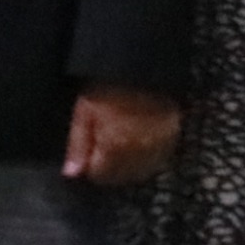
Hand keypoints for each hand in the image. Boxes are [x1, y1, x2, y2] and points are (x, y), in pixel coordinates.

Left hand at [62, 84, 181, 186]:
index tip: (88, 152)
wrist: (143, 66)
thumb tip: (72, 173)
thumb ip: (77, 145)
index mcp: (116, 148)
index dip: (90, 165)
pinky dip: (146, 157)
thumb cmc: (109, 86)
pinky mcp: (172, 139)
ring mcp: (159, 147)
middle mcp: (140, 153)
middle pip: (120, 177)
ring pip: (140, 172)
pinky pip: (157, 160)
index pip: (99, 176)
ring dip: (127, 165)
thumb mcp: (84, 112)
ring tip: (119, 144)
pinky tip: (137, 143)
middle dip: (108, 167)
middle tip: (102, 146)